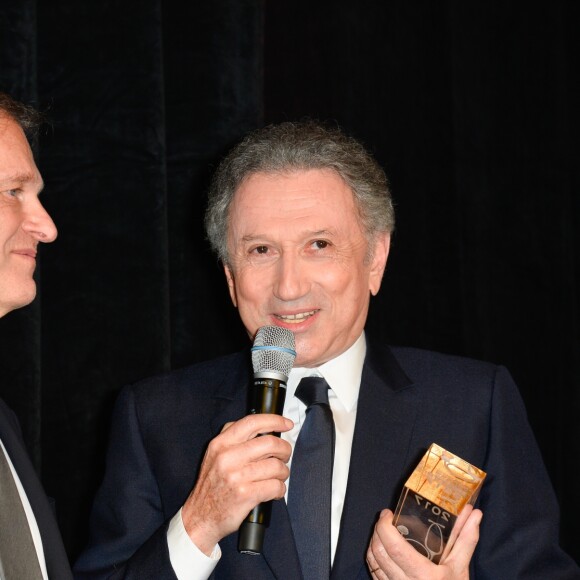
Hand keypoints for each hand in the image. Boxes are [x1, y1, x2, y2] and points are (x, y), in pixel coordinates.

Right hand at [181, 414, 292, 554]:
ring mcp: (236, 476)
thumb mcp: (214, 454)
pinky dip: (280, 489)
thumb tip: (262, 427)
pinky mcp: (245, 495)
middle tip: (285, 455)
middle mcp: (227, 457)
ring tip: (278, 476)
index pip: (252, 423)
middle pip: (270, 443)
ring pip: (276, 466)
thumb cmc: (211, 486)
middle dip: (284, 449)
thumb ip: (232, 437)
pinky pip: (275, 486)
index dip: (274, 420)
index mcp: (221, 444)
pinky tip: (275, 491)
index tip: (286, 424)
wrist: (200, 517)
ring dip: (283, 472)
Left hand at [366, 508, 481, 578]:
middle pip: (379, 552)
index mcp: (422, 575)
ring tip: (383, 531)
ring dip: (374, 542)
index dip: (385, 527)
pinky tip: (382, 549)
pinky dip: (374, 557)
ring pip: (373, 562)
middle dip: (378, 530)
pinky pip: (374, 572)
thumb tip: (475, 513)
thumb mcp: (460, 566)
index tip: (388, 513)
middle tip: (386, 519)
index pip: (394, 547)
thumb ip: (466, 538)